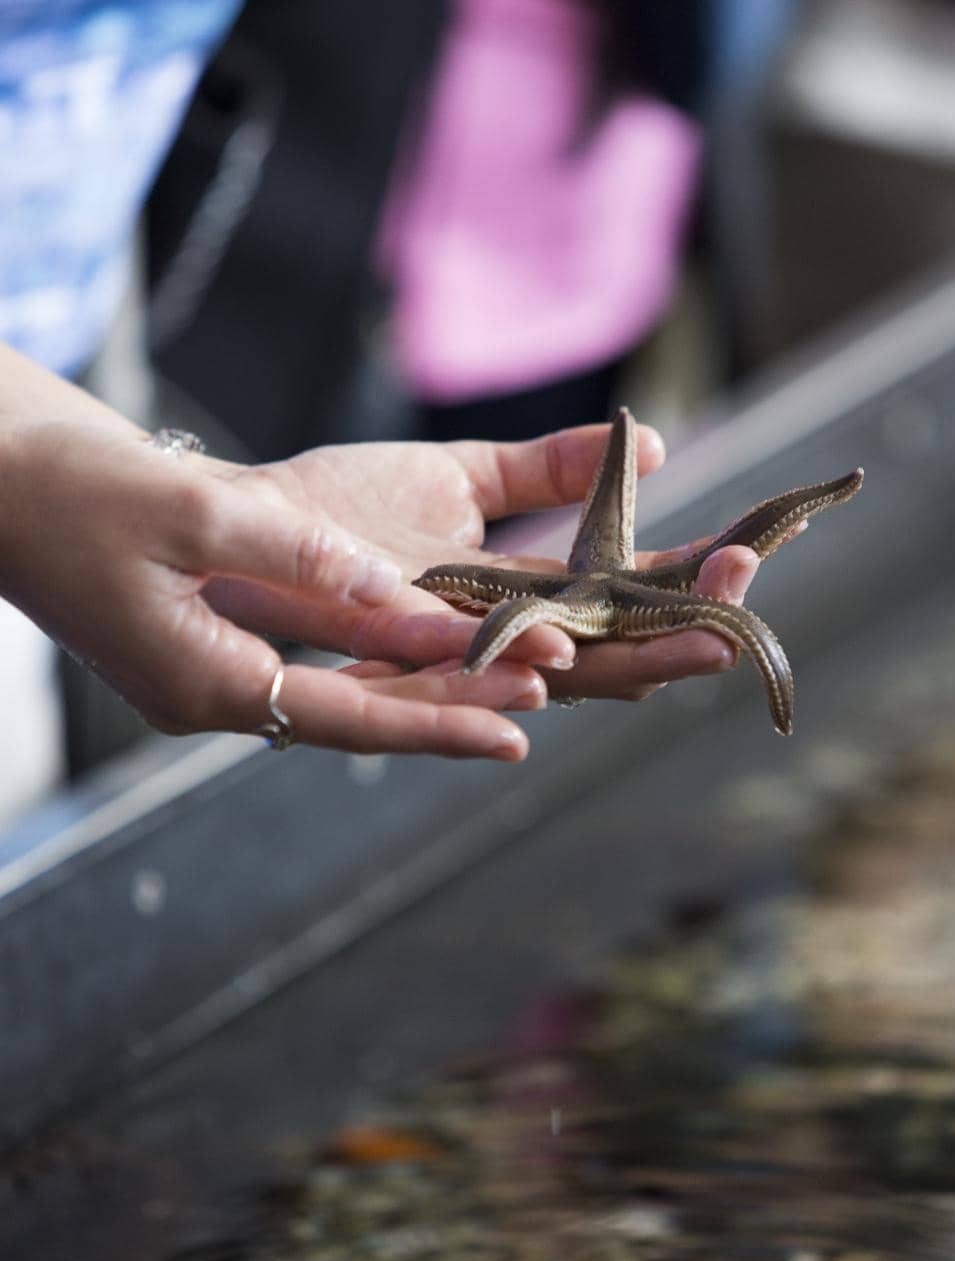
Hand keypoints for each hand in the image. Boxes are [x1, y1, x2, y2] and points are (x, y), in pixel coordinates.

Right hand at [0, 423, 544, 760]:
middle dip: (443, 713)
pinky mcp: (202, 650)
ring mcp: (203, 679)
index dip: (436, 721)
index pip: (345, 715)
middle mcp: (208, 696)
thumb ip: (290, 552)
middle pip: (351, 717)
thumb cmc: (70, 493)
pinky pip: (305, 668)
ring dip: (413, 691)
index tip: (518, 727)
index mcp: (201, 681)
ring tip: (502, 685)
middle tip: (537, 709)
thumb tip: (383, 588)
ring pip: (332, 697)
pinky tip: (418, 651)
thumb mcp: (184, 509)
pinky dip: (366, 662)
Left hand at [202, 423, 760, 701]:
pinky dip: (518, 670)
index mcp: (527, 596)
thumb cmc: (351, 505)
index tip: (751, 547)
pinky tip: (565, 659)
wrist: (252, 519)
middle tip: (745, 600)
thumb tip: (649, 443)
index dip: (690, 579)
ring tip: (697, 647)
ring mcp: (454, 655)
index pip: (629, 597)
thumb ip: (550, 469)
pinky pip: (465, 673)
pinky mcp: (395, 655)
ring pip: (556, 675)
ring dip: (629, 664)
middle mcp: (501, 637)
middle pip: (613, 649)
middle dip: (683, 627)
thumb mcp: (468, 476)